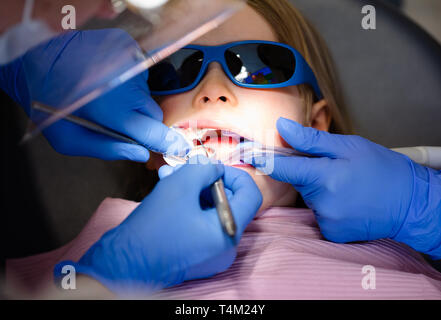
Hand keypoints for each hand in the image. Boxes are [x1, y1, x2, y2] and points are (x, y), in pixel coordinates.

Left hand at [2, 29, 188, 160]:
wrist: (35, 58)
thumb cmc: (49, 104)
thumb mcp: (70, 141)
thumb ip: (109, 150)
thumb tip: (141, 154)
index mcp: (114, 112)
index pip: (155, 132)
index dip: (168, 143)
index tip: (180, 150)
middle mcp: (128, 86)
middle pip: (153, 113)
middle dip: (143, 121)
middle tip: (121, 120)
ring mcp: (130, 63)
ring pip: (145, 92)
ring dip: (133, 99)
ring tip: (107, 95)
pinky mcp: (128, 48)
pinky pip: (139, 73)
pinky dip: (129, 81)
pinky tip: (109, 80)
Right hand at [55, 156, 261, 294]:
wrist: (123, 264)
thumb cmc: (152, 226)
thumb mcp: (180, 185)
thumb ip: (204, 169)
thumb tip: (214, 168)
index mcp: (228, 232)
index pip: (251, 195)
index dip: (234, 174)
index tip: (211, 168)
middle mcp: (226, 247)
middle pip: (230, 203)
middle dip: (207, 181)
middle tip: (186, 169)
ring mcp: (213, 255)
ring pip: (212, 212)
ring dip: (194, 191)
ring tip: (170, 177)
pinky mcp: (198, 256)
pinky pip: (202, 225)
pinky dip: (190, 206)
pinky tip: (169, 192)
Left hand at [248, 118, 440, 257]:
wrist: (411, 203)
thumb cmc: (382, 169)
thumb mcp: (349, 146)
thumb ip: (311, 140)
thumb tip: (282, 127)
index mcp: (325, 176)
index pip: (283, 168)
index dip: (264, 160)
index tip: (249, 155)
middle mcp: (322, 202)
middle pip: (298, 182)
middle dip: (309, 173)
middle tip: (334, 169)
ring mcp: (327, 221)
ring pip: (309, 199)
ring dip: (319, 190)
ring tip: (346, 186)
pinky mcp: (332, 234)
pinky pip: (318, 215)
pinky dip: (327, 206)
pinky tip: (346, 201)